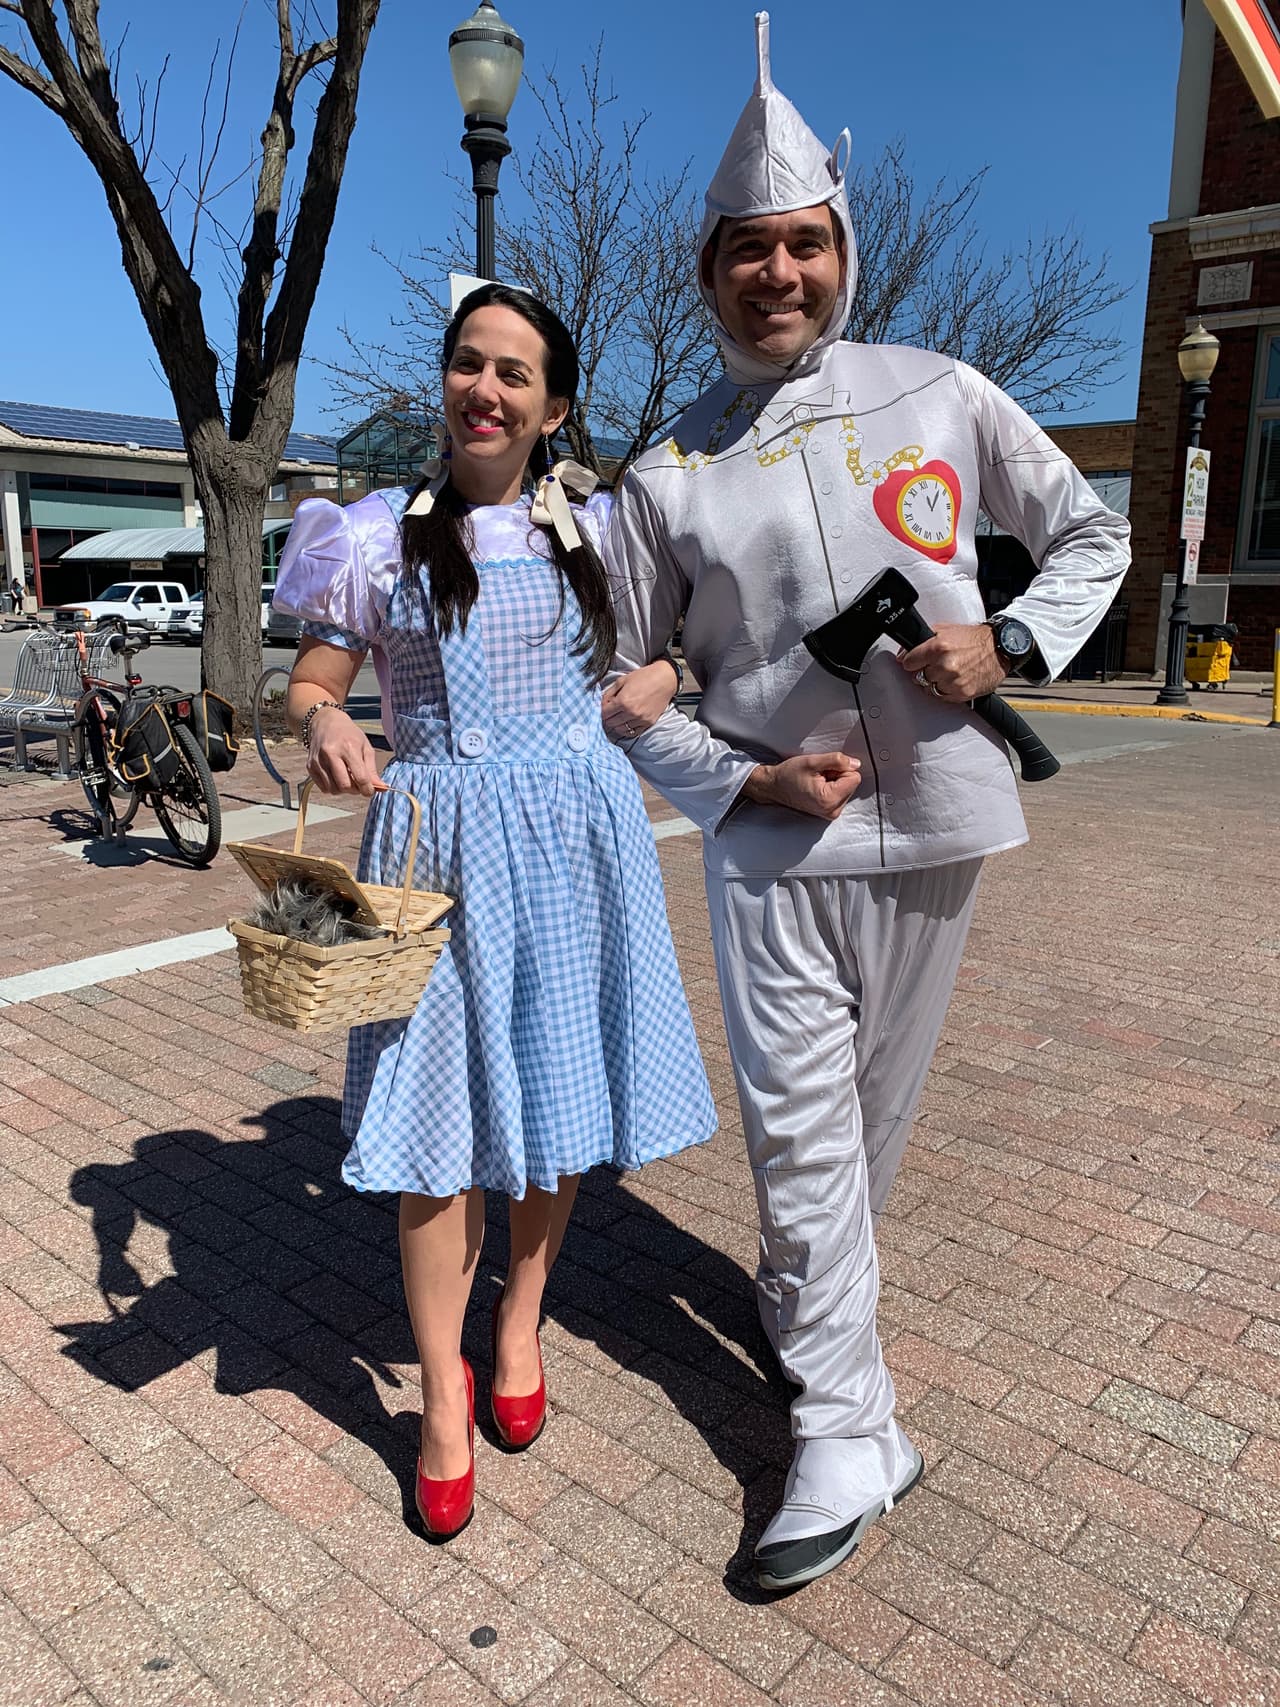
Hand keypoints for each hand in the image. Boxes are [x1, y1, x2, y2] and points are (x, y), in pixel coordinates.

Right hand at [305, 707, 384, 796]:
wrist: (325, 722)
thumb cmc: (348, 734)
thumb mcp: (365, 747)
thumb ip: (372, 770)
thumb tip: (382, 788)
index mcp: (348, 747)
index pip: (360, 777)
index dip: (367, 789)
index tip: (370, 791)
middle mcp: (331, 754)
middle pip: (345, 786)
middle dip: (354, 790)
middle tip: (358, 784)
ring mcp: (318, 761)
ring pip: (333, 789)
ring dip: (343, 789)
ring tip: (347, 778)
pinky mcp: (310, 766)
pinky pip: (323, 788)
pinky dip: (332, 787)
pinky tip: (336, 777)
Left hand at [601, 658, 678, 740]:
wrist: (664, 680)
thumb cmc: (644, 677)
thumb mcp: (622, 680)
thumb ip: (609, 693)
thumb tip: (603, 703)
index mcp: (623, 701)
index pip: (604, 714)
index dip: (602, 710)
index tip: (606, 706)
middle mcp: (631, 712)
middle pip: (611, 723)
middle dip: (608, 717)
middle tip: (611, 712)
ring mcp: (641, 719)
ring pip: (621, 729)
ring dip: (617, 724)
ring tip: (619, 717)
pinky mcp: (649, 723)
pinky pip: (633, 733)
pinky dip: (627, 729)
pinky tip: (627, 723)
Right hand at [743, 752, 861, 820]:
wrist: (774, 787)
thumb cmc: (789, 774)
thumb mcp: (813, 761)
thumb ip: (837, 760)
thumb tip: (856, 763)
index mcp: (829, 799)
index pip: (854, 777)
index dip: (841, 768)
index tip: (824, 771)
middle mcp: (832, 810)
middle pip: (851, 784)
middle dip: (838, 776)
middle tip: (818, 775)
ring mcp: (831, 813)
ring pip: (847, 788)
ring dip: (834, 781)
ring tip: (816, 781)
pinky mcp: (829, 812)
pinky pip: (841, 794)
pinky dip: (832, 788)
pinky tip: (817, 787)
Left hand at [897, 623, 1005, 701]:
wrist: (1000, 647)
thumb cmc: (974, 639)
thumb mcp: (945, 630)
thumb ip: (922, 640)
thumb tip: (903, 654)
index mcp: (938, 647)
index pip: (909, 663)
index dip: (911, 662)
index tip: (915, 662)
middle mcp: (945, 665)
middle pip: (919, 677)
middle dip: (925, 672)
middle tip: (937, 666)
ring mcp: (954, 681)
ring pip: (930, 689)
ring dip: (936, 683)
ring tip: (948, 672)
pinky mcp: (962, 693)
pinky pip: (944, 697)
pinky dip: (947, 691)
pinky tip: (955, 680)